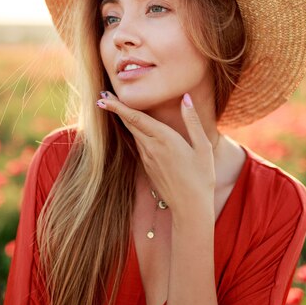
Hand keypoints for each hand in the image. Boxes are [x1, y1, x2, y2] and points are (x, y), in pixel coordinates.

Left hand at [96, 91, 215, 215]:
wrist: (190, 207)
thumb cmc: (201, 177)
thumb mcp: (203, 147)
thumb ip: (192, 121)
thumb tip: (186, 98)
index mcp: (165, 139)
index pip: (136, 118)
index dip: (119, 106)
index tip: (103, 97)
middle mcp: (152, 148)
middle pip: (129, 124)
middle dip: (115, 110)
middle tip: (102, 97)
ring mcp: (147, 159)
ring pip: (132, 134)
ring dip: (123, 120)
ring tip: (115, 107)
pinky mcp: (147, 167)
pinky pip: (138, 145)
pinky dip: (133, 133)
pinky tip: (134, 129)